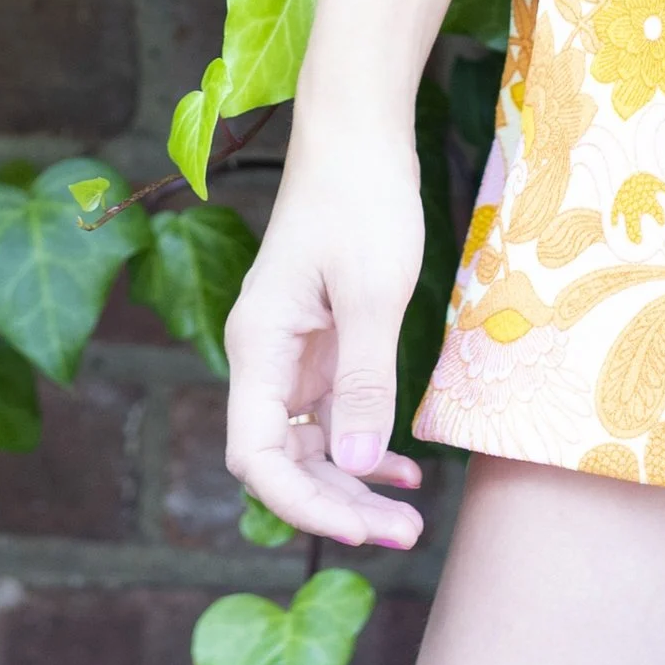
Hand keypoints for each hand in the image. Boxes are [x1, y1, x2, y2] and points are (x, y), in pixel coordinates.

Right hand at [222, 130, 429, 548]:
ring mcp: (290, 349)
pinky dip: (361, 442)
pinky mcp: (320, 337)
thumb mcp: (373, 292)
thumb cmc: (362, 197)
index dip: (304, 504)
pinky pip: (331, 410)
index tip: (363, 526)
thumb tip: (355, 466)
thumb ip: (365, 380)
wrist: (359, 129)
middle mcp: (264, 356)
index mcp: (258, 345)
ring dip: (351, 483)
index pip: (256, 458)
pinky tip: (399, 468)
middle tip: (405, 535)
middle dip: (337, 505)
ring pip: (308, 442)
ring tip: (407, 518)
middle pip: (282, 461)